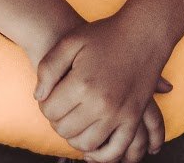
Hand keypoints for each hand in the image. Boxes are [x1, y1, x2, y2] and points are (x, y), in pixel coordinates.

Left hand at [33, 13, 173, 161]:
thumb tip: (39, 97)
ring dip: (75, 137)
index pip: (49, 110)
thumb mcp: (70, 42)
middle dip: (57, 121)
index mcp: (82, 83)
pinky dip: (101, 155)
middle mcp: (100, 103)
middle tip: (62, 107)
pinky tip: (92, 149)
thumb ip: (48, 68)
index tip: (51, 95)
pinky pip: (115, 150)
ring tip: (75, 122)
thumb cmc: (105, 35)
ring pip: (86, 144)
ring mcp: (119, 114)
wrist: (144, 34)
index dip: (45, 104)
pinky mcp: (133, 119)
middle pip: (65, 129)